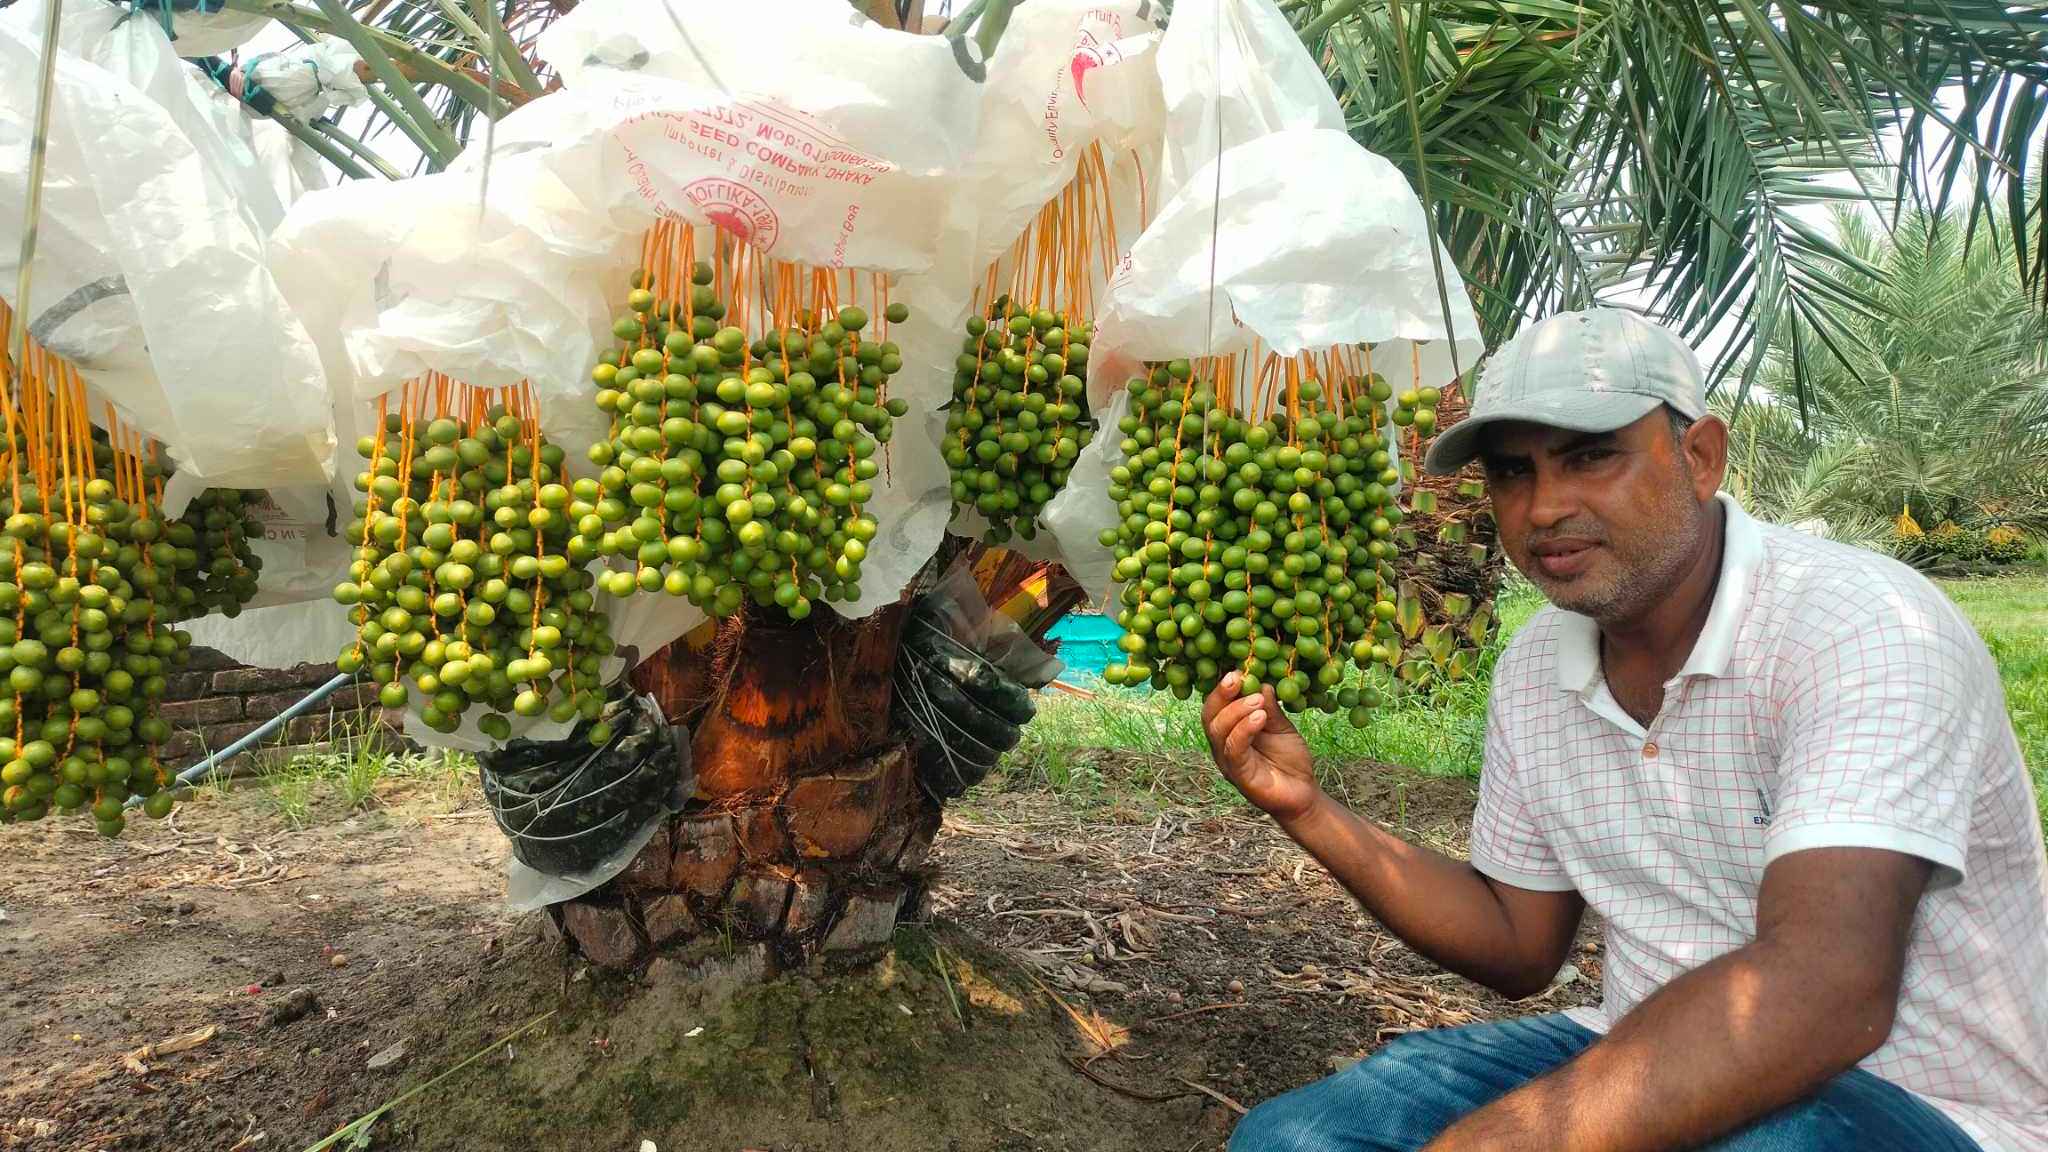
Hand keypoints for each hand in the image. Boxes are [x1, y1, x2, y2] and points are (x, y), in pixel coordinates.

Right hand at [1203, 671, 1318, 822]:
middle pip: (1210, 716)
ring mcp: (1228, 762)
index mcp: (1229, 731)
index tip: (1237, 669)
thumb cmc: (1289, 760)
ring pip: (1219, 731)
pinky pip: (1234, 750)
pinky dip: (1244, 730)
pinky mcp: (1239, 776)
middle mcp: (1223, 746)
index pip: (1216, 706)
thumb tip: (1262, 682)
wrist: (1303, 793)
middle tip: (1239, 677)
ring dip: (1237, 711)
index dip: (1222, 688)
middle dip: (1222, 694)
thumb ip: (1270, 708)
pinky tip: (1260, 717)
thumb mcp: (1281, 727)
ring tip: (1257, 699)